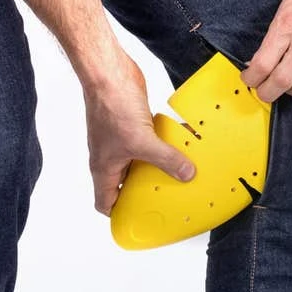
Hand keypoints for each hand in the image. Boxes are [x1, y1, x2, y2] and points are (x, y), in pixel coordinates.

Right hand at [83, 54, 195, 215]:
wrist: (108, 72)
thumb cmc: (111, 106)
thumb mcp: (143, 141)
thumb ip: (166, 160)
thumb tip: (187, 175)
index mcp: (104, 168)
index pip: (105, 202)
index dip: (119, 215)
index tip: (139, 219)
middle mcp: (111, 157)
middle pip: (126, 185)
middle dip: (146, 191)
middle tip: (168, 197)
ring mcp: (122, 140)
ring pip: (140, 162)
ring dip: (158, 167)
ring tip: (180, 174)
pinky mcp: (133, 124)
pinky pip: (149, 142)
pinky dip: (163, 146)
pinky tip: (181, 145)